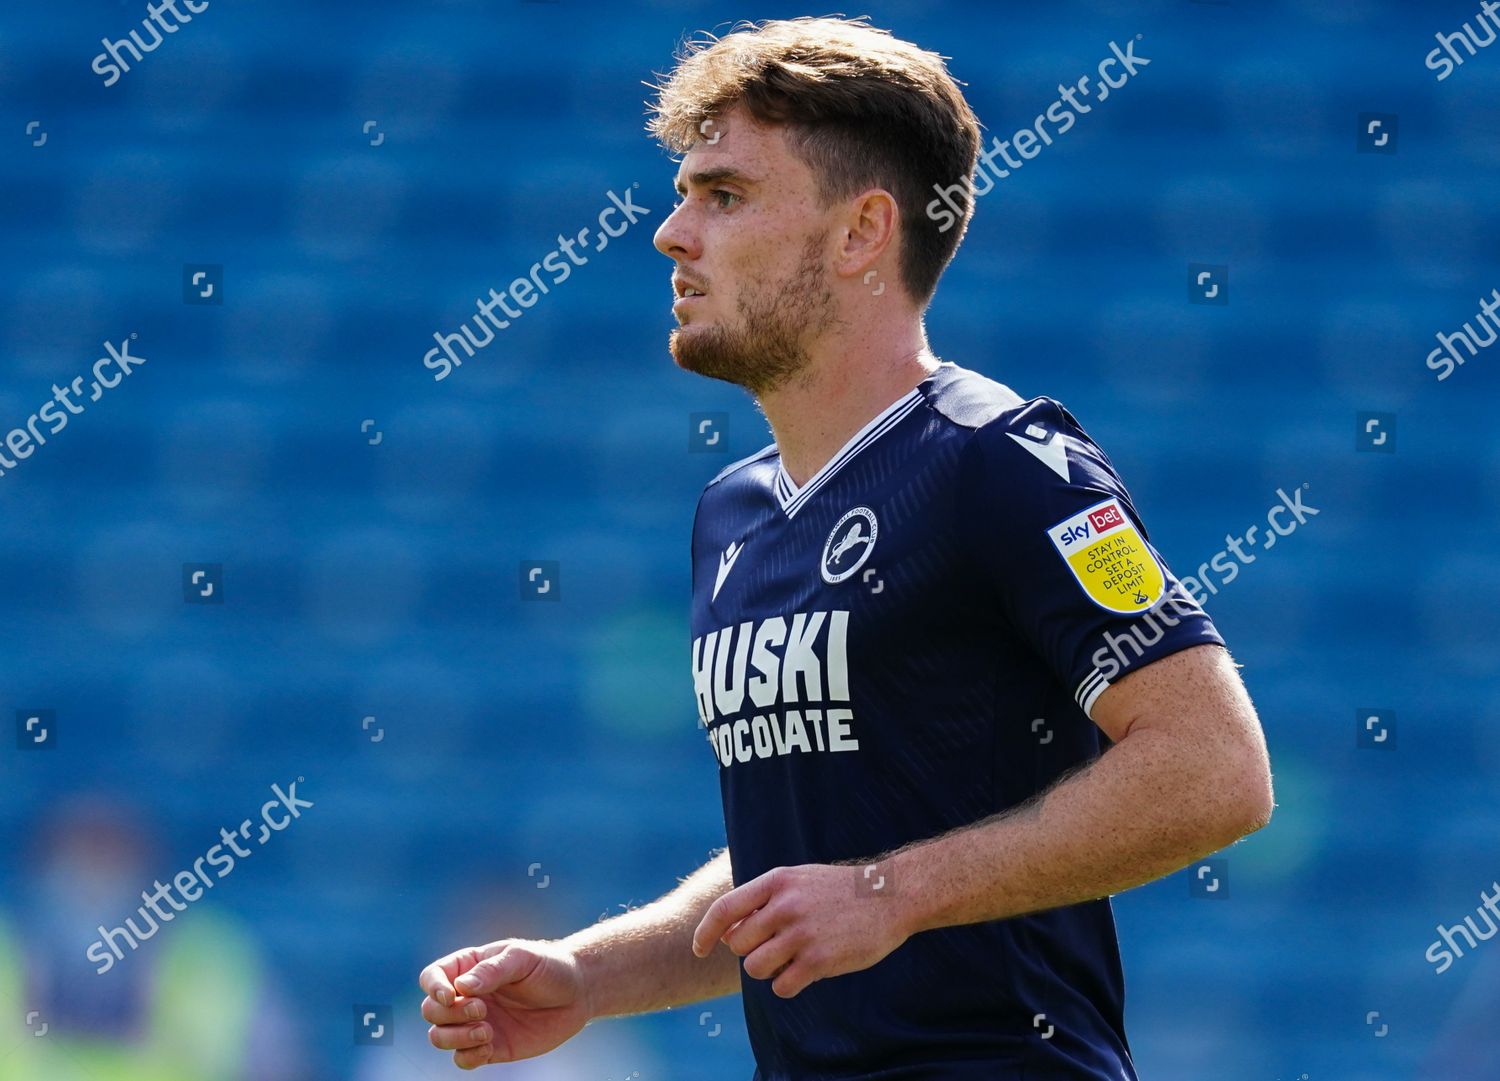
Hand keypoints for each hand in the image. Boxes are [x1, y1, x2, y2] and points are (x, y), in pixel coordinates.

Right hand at [418, 939, 591, 1069]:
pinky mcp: (489, 1047)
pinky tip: (489, 1047)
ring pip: (439, 1037)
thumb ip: (492, 970)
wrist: (577, 994)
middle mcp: (466, 996)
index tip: (451, 996)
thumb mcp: (522, 959)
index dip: (433, 987)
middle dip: (450, 1014)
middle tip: (482, 1010)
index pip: (431, 976)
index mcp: (469, 968)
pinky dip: (468, 1057)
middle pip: (431, 1010)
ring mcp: (475, 1023)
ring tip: (487, 1030)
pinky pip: (462, 1059)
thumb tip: (461, 986)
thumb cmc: (548, 967)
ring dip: (455, 1037)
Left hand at [692, 863, 911, 997]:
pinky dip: (788, 985)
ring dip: (768, 970)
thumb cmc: (839, 891)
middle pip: (739, 945)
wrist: (889, 896)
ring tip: (791, 959)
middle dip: (751, 951)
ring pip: (755, 968)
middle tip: (776, 947)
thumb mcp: (799, 880)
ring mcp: (801, 933)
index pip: (724, 910)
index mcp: (776, 881)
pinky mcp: (819, 960)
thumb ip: (764, 900)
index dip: (705, 933)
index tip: (699, 950)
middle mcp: (785, 905)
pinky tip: (805, 972)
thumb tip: (726, 933)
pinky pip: (781, 987)